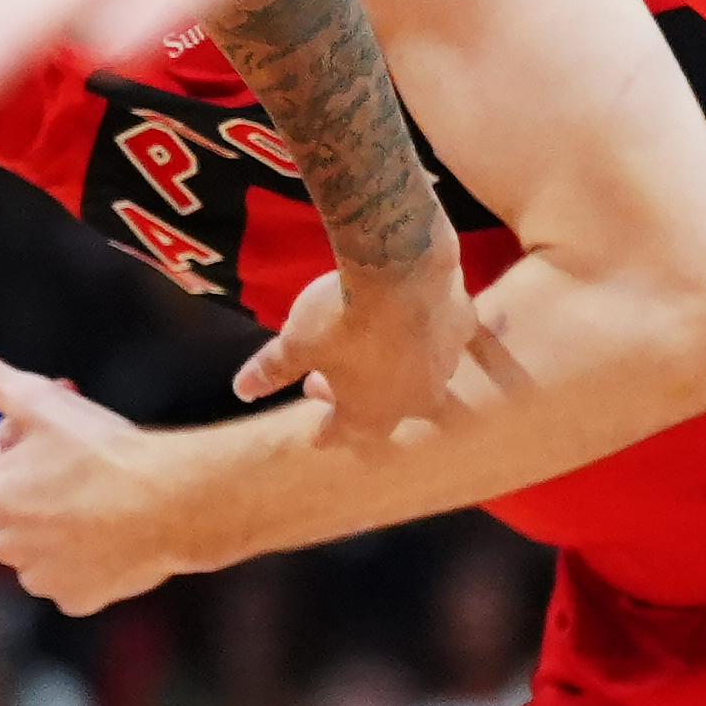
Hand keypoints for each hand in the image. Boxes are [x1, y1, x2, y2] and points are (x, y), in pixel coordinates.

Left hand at [0, 334, 189, 615]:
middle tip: (92, 452)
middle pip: (24, 495)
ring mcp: (42, 577)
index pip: (4, 449)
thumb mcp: (35, 398)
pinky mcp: (79, 600)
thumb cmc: (101, 449)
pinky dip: (92, 554)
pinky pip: (78, 572)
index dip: (36, 429)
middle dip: (48, 473)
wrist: (171, 503)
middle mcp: (3, 544)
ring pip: (49, 536)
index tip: (69, 421)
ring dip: (67, 514)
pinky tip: (117, 530)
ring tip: (106, 491)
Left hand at [231, 209, 474, 437]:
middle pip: (385, 411)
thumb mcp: (296, 344)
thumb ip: (272, 370)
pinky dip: (426, 335)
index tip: (315, 436)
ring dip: (393, 371)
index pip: (344, 433)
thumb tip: (242, 390)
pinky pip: (443, 339)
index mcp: (372, 411)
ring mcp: (444, 365)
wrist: (403, 268)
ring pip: (419, 378)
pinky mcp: (463, 327)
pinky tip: (417, 321)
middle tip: (324, 385)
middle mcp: (415, 398)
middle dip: (356, 402)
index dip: (327, 433)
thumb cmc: (341, 318)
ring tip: (372, 352)